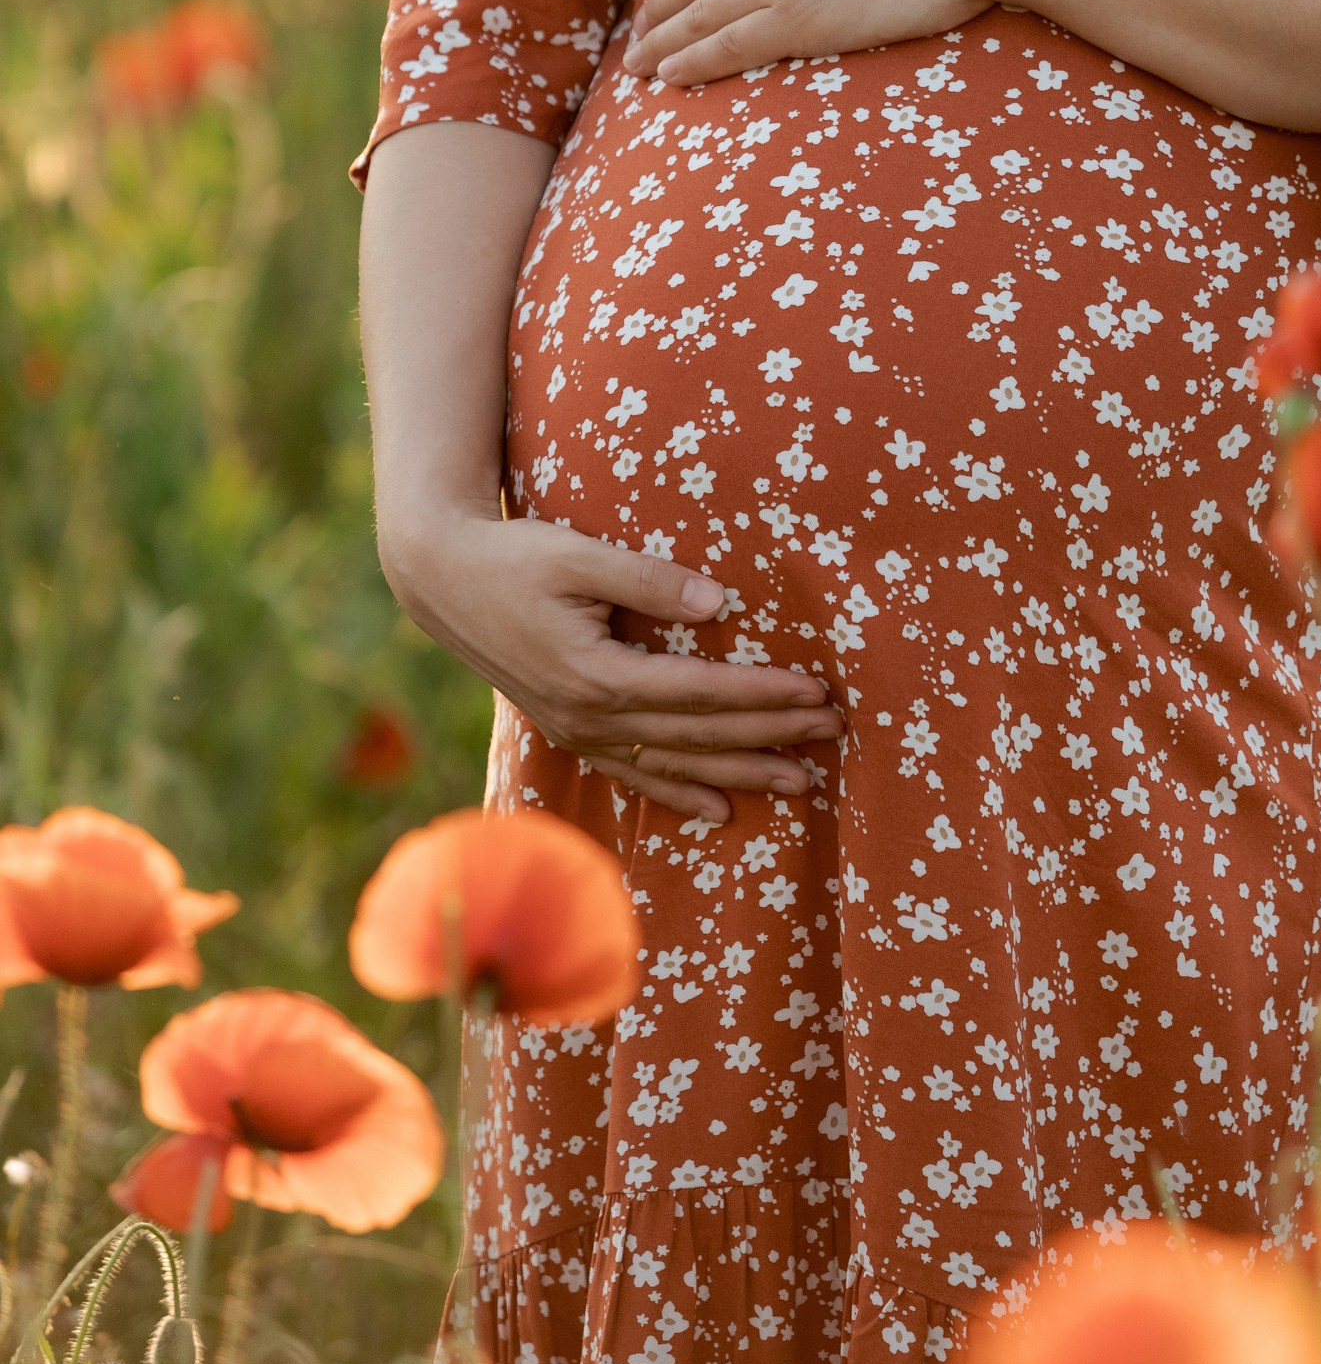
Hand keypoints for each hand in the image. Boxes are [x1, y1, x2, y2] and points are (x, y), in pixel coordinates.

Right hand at [379, 505, 843, 825]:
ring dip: (742, 774)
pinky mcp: (570, 731)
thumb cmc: (514, 556)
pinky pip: (634, 775)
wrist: (442, 579)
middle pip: (699, 737)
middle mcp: (589, 716)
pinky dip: (680, 793)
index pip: (702, 693)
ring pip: (674, 765)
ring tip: (803, 783)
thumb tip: (719, 603)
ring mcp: (578, 731)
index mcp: (597, 674)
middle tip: (834, 735)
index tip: (817, 690)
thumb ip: (649, 579)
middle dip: (771, 737)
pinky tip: (721, 809)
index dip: (764, 695)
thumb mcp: (579, 553)